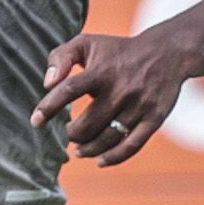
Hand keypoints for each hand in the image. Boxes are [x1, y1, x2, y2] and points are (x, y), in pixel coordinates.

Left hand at [30, 30, 197, 165]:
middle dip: (72, 134)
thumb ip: (61, 57)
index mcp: (102, 71)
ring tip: (80, 148)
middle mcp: (120, 90)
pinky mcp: (154, 118)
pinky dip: (113, 158)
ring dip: (88, 149)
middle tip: (70, 132)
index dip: (49, 107)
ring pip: (107, 139)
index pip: (69, 90)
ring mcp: (139, 106)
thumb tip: (47, 84)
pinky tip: (100, 161)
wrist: (168, 52)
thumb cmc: (118, 51)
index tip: (36, 122)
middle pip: (87, 124)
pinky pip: (132, 145)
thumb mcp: (88, 43)